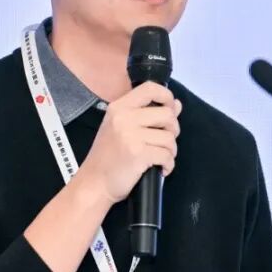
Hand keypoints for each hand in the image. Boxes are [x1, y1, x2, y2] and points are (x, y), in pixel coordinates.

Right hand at [76, 82, 181, 204]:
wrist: (94, 183)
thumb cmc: (108, 156)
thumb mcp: (122, 128)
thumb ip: (148, 114)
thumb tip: (177, 105)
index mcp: (119, 107)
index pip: (150, 88)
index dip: (167, 96)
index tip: (170, 109)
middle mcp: (124, 117)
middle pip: (167, 114)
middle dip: (173, 130)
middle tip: (164, 142)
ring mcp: (131, 135)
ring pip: (169, 137)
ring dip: (170, 151)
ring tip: (160, 158)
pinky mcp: (138, 154)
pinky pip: (167, 155)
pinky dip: (168, 164)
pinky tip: (160, 169)